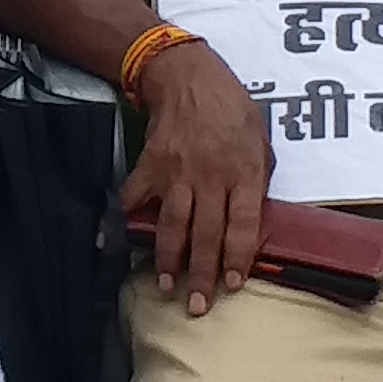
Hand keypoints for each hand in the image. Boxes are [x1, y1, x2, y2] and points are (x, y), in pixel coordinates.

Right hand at [117, 41, 273, 312]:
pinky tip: (122, 238)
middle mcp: (211, 177)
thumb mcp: (260, 138)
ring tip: (165, 286)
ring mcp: (178, 173)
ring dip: (167, 259)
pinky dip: (128, 218)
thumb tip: (255, 214)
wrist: (187, 75)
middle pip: (207, 235)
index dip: (237, 258)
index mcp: (244, 172)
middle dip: (202, 274)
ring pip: (172, 225)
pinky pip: (137, 197)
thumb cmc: (230, 106)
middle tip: (198, 306)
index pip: (243, 226)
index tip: (231, 285)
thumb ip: (258, 176)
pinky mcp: (150, 165)